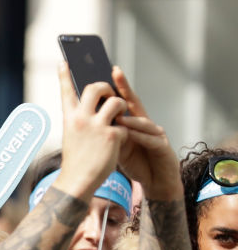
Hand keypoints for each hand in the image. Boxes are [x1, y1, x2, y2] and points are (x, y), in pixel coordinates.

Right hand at [54, 64, 127, 201]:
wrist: (78, 181)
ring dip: (122, 107)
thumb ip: (81, 119)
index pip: (66, 90)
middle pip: (95, 88)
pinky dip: (124, 132)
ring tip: (120, 116)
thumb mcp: (73, 135)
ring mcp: (96, 126)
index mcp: (68, 117)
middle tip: (110, 94)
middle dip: (107, 87)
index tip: (64, 62)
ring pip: (116, 102)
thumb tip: (97, 105)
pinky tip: (118, 143)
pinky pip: (124, 124)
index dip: (65, 75)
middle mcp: (80, 118)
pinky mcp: (111, 135)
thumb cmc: (77, 159)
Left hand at [111, 67, 181, 200]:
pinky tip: (130, 134)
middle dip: (125, 87)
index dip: (116, 84)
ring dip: (130, 117)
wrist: (154, 181)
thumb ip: (107, 129)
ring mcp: (156, 134)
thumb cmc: (135, 160)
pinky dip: (140, 136)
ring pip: (143, 121)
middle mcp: (145, 123)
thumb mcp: (116, 144)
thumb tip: (85, 115)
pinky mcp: (163, 148)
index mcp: (132, 121)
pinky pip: (151, 140)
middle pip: (134, 102)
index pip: (122, 100)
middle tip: (115, 72)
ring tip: (117, 114)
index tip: (106, 68)